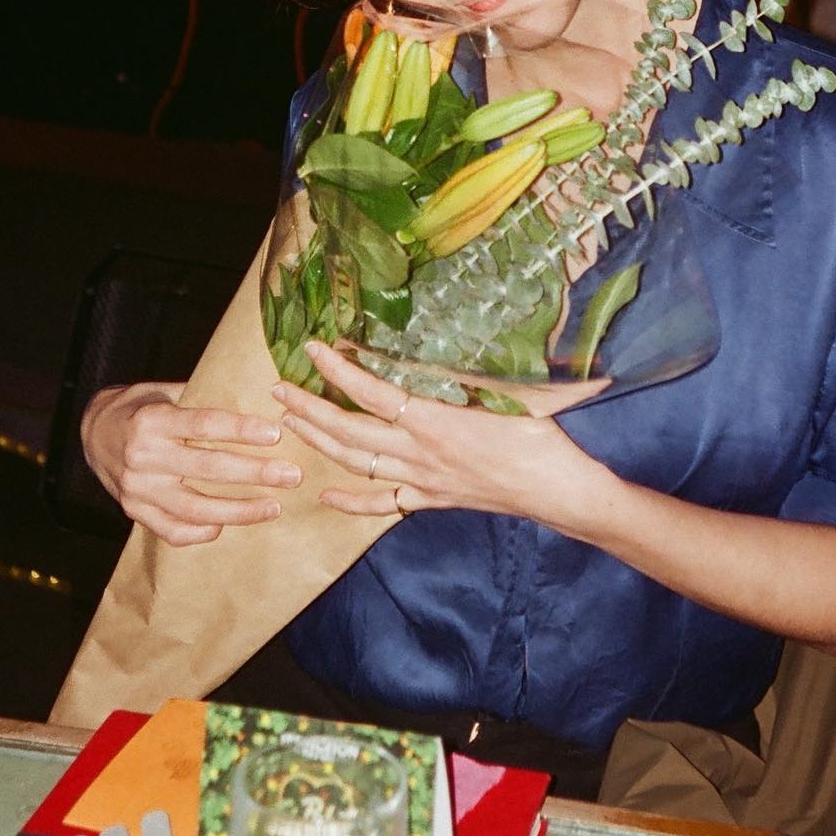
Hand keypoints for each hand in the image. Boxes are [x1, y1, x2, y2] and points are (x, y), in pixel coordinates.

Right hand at [80, 382, 300, 544]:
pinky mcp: (134, 512)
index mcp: (152, 420)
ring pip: (195, 508)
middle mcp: (143, 457)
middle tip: (291, 475)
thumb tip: (256, 400)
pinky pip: (173, 531)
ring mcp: (138, 489)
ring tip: (273, 507)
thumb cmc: (139, 407)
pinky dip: (202, 531)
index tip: (275, 434)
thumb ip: (200, 399)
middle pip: (208, 468)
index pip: (204, 425)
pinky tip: (228, 525)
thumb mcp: (163, 392)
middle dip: (255, 473)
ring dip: (239, 510)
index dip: (241, 430)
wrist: (91, 434)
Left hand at [272, 342, 577, 522]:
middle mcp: (418, 452)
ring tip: (291, 424)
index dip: (338, 371)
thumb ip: (477, 367)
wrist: (557, 490)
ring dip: (320, 443)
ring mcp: (421, 479)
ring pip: (357, 464)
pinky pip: (383, 504)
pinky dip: (352, 502)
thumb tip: (467, 331)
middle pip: (349, 431)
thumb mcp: (508, 390)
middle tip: (278, 390)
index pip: (371, 393)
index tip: (313, 349)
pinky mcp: (431, 499)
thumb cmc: (541, 436)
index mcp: (433, 420)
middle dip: (309, 409)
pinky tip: (327, 495)